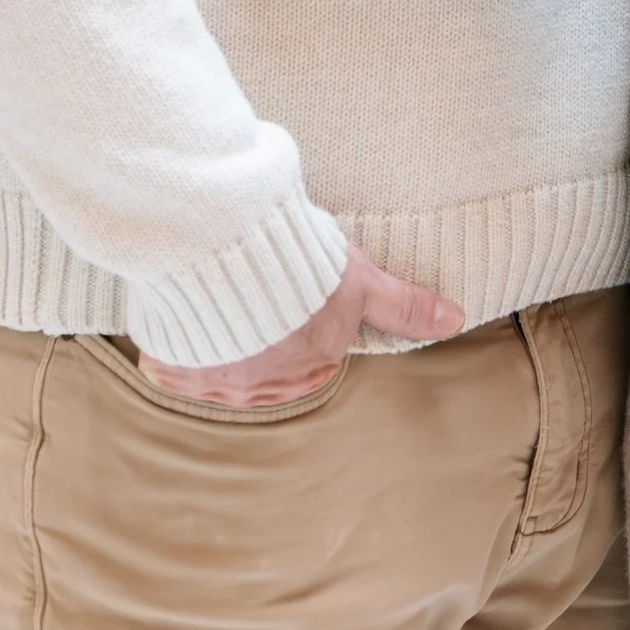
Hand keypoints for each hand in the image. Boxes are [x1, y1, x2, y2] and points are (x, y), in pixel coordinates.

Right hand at [137, 241, 461, 404]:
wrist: (223, 244)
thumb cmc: (298, 261)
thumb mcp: (359, 280)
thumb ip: (404, 306)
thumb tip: (455, 320)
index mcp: (309, 365)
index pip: (313, 359)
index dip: (307, 323)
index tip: (295, 298)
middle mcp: (262, 384)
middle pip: (265, 369)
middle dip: (263, 339)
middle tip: (258, 295)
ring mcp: (215, 379)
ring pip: (220, 371)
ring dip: (222, 344)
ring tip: (221, 301)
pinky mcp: (175, 366)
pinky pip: (174, 369)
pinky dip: (177, 349)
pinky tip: (184, 316)